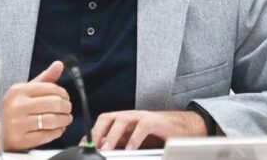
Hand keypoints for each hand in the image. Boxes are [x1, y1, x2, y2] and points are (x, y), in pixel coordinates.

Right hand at [2, 61, 72, 150]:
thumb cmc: (12, 109)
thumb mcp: (24, 91)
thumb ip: (44, 79)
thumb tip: (59, 64)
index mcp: (18, 91)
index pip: (50, 88)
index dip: (63, 93)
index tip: (65, 97)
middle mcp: (17, 106)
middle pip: (54, 104)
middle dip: (66, 107)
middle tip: (67, 109)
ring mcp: (18, 124)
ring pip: (53, 120)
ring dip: (64, 120)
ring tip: (65, 119)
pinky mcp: (21, 140)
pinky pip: (47, 135)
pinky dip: (57, 132)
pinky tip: (58, 129)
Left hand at [89, 110, 205, 150]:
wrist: (182, 127)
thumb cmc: (157, 134)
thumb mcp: (133, 141)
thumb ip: (120, 144)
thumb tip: (103, 151)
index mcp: (122, 120)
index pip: (102, 123)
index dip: (91, 134)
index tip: (83, 147)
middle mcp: (130, 116)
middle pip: (108, 118)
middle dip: (97, 132)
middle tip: (91, 147)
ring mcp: (142, 117)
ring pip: (122, 120)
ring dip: (112, 135)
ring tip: (106, 149)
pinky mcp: (155, 122)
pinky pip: (142, 127)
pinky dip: (135, 138)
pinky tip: (130, 149)